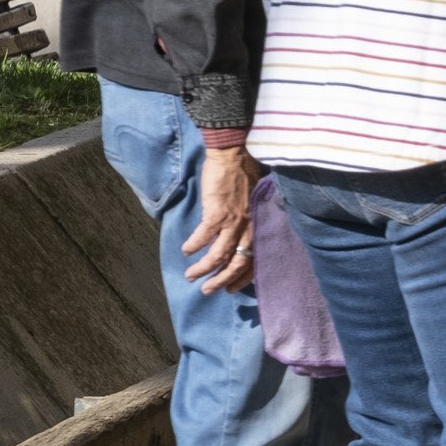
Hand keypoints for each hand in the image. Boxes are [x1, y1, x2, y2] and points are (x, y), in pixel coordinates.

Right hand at [183, 145, 259, 293]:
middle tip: (207, 290)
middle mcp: (250, 227)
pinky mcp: (217, 212)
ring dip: (203, 269)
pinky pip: (203, 237)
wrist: (234, 155)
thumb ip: (248, 222)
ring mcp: (234, 221)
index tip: (231, 289)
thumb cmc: (244, 176)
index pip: (256, 260)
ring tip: (191, 275)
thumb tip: (236, 238)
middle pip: (238, 264)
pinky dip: (193, 246)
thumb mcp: (254, 204)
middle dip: (221, 281)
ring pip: (219, 255)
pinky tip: (186, 251)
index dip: (242, 278)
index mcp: (259, 226)